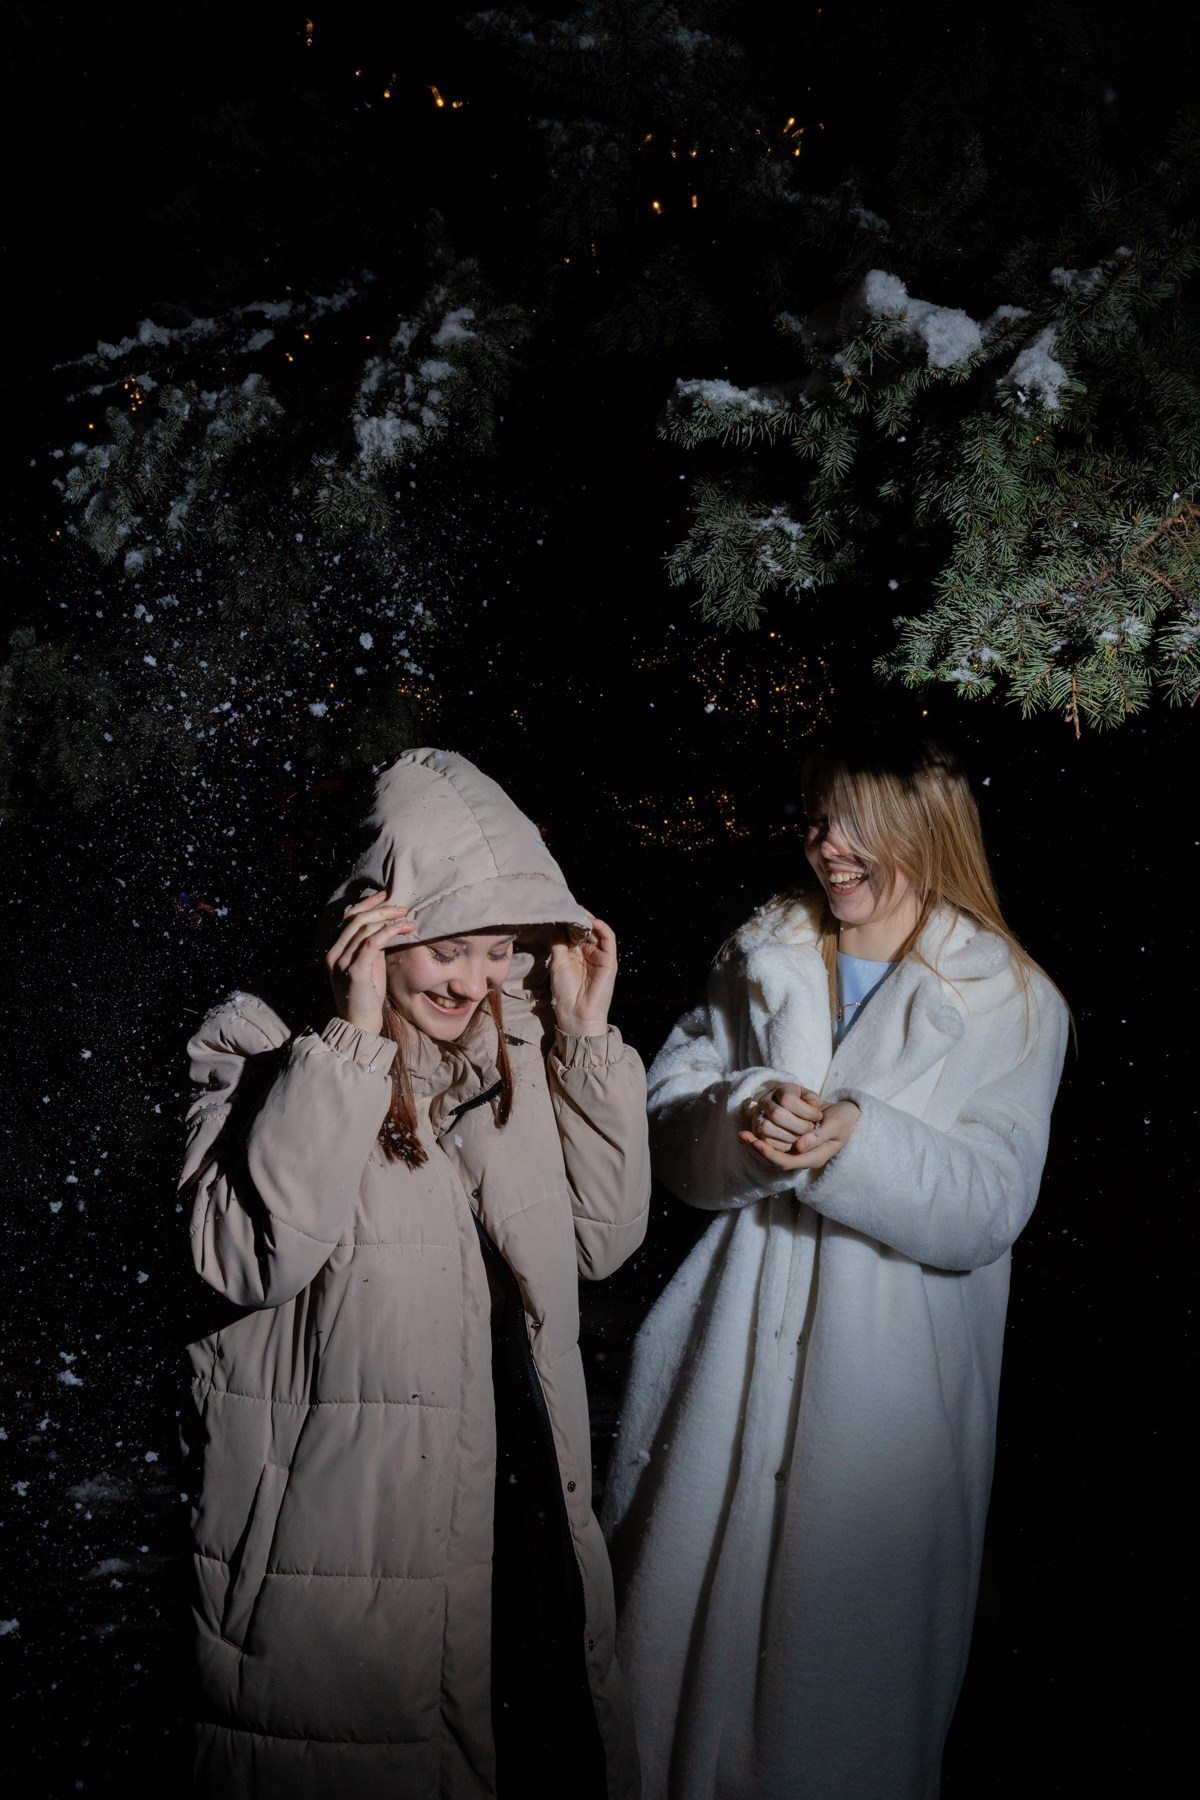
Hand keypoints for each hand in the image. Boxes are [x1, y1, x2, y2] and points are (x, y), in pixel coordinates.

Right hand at [325, 890, 416, 1034]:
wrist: (359, 1024)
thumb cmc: (367, 995)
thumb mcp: (367, 965)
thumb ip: (370, 946)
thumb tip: (387, 925)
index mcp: (334, 950)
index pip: (348, 917)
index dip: (367, 903)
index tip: (386, 895)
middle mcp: (333, 953)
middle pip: (356, 918)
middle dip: (382, 909)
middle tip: (402, 907)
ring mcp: (341, 962)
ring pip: (364, 928)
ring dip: (389, 919)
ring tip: (407, 919)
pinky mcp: (354, 971)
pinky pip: (372, 943)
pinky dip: (388, 932)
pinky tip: (402, 929)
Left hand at [549, 914, 617, 1036]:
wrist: (577, 1015)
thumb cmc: (565, 993)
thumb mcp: (558, 963)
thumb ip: (559, 942)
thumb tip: (556, 922)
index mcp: (575, 955)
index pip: (573, 933)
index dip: (568, 921)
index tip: (558, 909)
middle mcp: (588, 954)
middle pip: (585, 930)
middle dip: (577, 918)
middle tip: (567, 905)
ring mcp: (600, 956)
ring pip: (597, 932)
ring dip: (589, 920)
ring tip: (578, 911)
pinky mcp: (610, 961)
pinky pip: (609, 939)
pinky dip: (602, 927)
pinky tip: (591, 920)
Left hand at [738, 1096, 859, 1171]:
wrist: (849, 1115)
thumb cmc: (845, 1119)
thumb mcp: (836, 1125)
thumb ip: (819, 1137)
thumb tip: (800, 1146)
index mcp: (814, 1157)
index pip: (787, 1162)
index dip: (770, 1154)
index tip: (756, 1142)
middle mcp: (804, 1156)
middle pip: (777, 1159)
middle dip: (758, 1149)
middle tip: (742, 1136)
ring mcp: (800, 1149)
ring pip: (775, 1151)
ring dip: (758, 1143)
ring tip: (743, 1133)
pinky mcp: (796, 1141)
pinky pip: (777, 1143)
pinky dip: (764, 1137)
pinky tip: (753, 1128)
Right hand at [741, 1083, 822, 1150]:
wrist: (785, 1111)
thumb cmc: (801, 1105)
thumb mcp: (809, 1098)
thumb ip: (812, 1102)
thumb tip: (813, 1108)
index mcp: (779, 1090)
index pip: (788, 1100)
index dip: (806, 1111)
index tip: (818, 1117)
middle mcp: (764, 1102)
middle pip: (777, 1115)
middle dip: (799, 1126)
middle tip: (811, 1129)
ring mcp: (757, 1117)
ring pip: (768, 1129)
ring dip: (790, 1136)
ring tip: (801, 1136)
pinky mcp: (757, 1133)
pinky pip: (767, 1142)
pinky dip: (783, 1145)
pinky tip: (793, 1141)